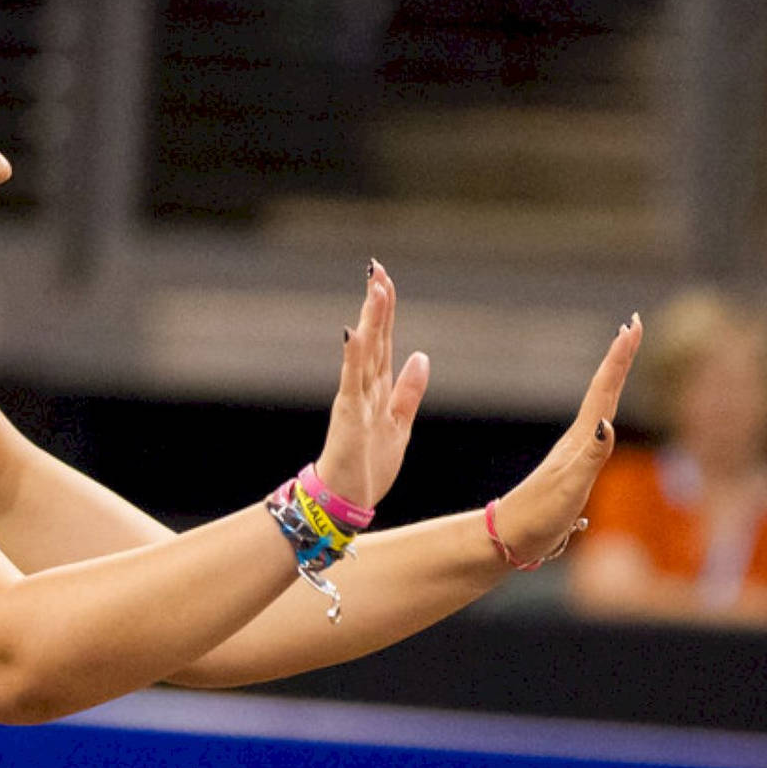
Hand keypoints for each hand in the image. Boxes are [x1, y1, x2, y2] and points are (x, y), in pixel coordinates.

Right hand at [314, 261, 429, 512]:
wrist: (345, 499)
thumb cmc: (367, 466)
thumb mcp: (400, 425)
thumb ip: (408, 391)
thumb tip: (421, 356)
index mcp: (378, 389)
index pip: (384, 341)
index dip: (386, 311)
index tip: (385, 280)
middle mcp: (364, 387)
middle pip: (375, 338)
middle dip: (377, 304)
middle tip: (376, 268)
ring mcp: (354, 398)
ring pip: (365, 351)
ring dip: (370, 319)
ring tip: (374, 287)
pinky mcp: (347, 414)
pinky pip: (352, 379)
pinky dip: (354, 355)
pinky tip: (354, 331)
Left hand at [493, 314, 641, 560]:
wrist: (507, 540)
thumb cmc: (537, 518)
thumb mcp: (569, 490)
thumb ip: (590, 458)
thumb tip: (608, 425)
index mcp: (580, 441)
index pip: (604, 390)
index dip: (620, 358)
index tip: (633, 324)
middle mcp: (578, 441)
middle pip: (604, 390)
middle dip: (621, 358)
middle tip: (633, 325)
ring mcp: (574, 455)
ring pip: (599, 407)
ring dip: (613, 381)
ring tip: (622, 359)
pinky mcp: (572, 471)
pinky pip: (596, 432)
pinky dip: (605, 415)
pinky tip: (605, 418)